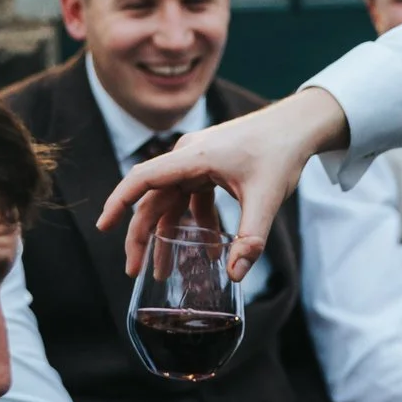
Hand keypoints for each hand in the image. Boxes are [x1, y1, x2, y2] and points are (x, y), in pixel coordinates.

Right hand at [100, 88, 349, 281]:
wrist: (299, 126)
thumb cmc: (280, 152)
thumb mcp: (266, 198)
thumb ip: (251, 238)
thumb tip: (234, 274)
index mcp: (194, 157)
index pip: (143, 178)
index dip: (119, 202)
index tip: (103, 226)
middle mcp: (188, 156)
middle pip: (153, 199)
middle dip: (141, 237)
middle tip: (134, 271)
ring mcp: (197, 161)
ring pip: (171, 202)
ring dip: (168, 236)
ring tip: (165, 271)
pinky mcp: (209, 167)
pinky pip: (191, 198)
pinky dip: (195, 224)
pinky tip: (209, 250)